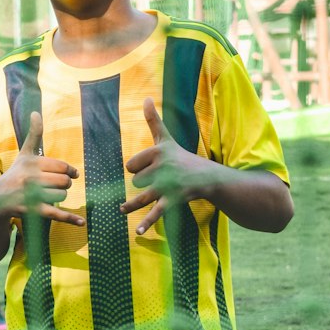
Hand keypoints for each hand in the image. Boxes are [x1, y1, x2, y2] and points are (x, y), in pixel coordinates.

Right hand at [0, 112, 83, 225]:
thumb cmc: (15, 174)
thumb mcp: (24, 154)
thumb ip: (33, 135)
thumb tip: (35, 112)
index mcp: (32, 162)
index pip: (62, 167)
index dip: (69, 171)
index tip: (71, 174)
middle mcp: (30, 178)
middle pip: (64, 181)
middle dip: (64, 184)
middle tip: (55, 186)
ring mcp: (31, 195)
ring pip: (61, 196)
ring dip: (60, 197)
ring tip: (49, 195)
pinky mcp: (33, 211)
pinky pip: (56, 214)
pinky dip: (70, 219)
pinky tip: (82, 223)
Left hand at [122, 98, 216, 234]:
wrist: (207, 177)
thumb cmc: (182, 157)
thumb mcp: (166, 138)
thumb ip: (153, 119)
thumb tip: (146, 97)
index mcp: (158, 151)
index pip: (131, 165)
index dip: (137, 168)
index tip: (152, 167)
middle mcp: (162, 167)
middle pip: (136, 182)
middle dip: (142, 184)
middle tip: (160, 181)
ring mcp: (167, 185)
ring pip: (141, 196)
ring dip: (131, 204)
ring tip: (122, 209)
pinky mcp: (173, 200)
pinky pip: (156, 212)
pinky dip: (148, 223)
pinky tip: (138, 232)